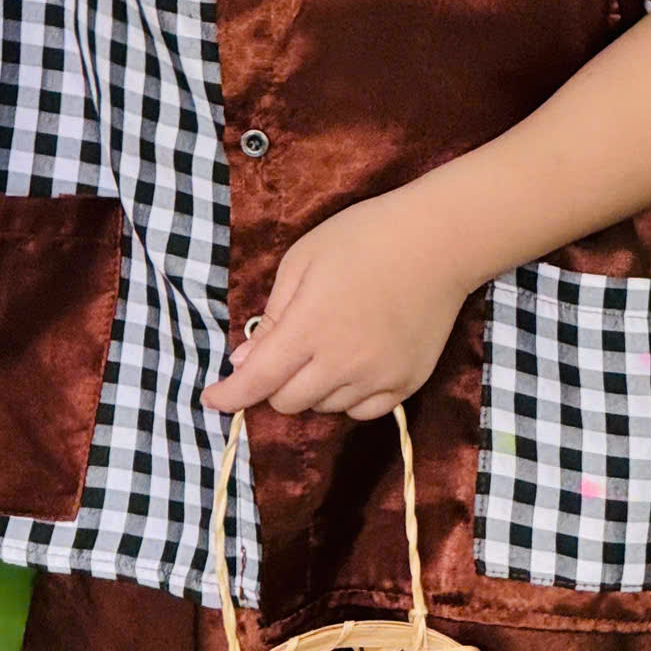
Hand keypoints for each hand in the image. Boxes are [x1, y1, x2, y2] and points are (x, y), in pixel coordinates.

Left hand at [201, 192, 477, 420]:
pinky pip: (364, 412)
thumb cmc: (363, 238)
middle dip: (274, 383)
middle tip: (284, 352)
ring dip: (313, 388)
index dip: (230, 396)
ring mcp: (379, 377)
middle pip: (289, 402)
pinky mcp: (408, 384)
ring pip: (325, 408)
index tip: (212, 399)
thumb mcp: (302, 261)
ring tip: (328, 347)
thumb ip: (272, 316)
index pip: (258, 381)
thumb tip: (244, 362)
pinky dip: (348, 397)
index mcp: (310, 327)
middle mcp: (343, 362)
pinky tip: (353, 365)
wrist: (438, 242)